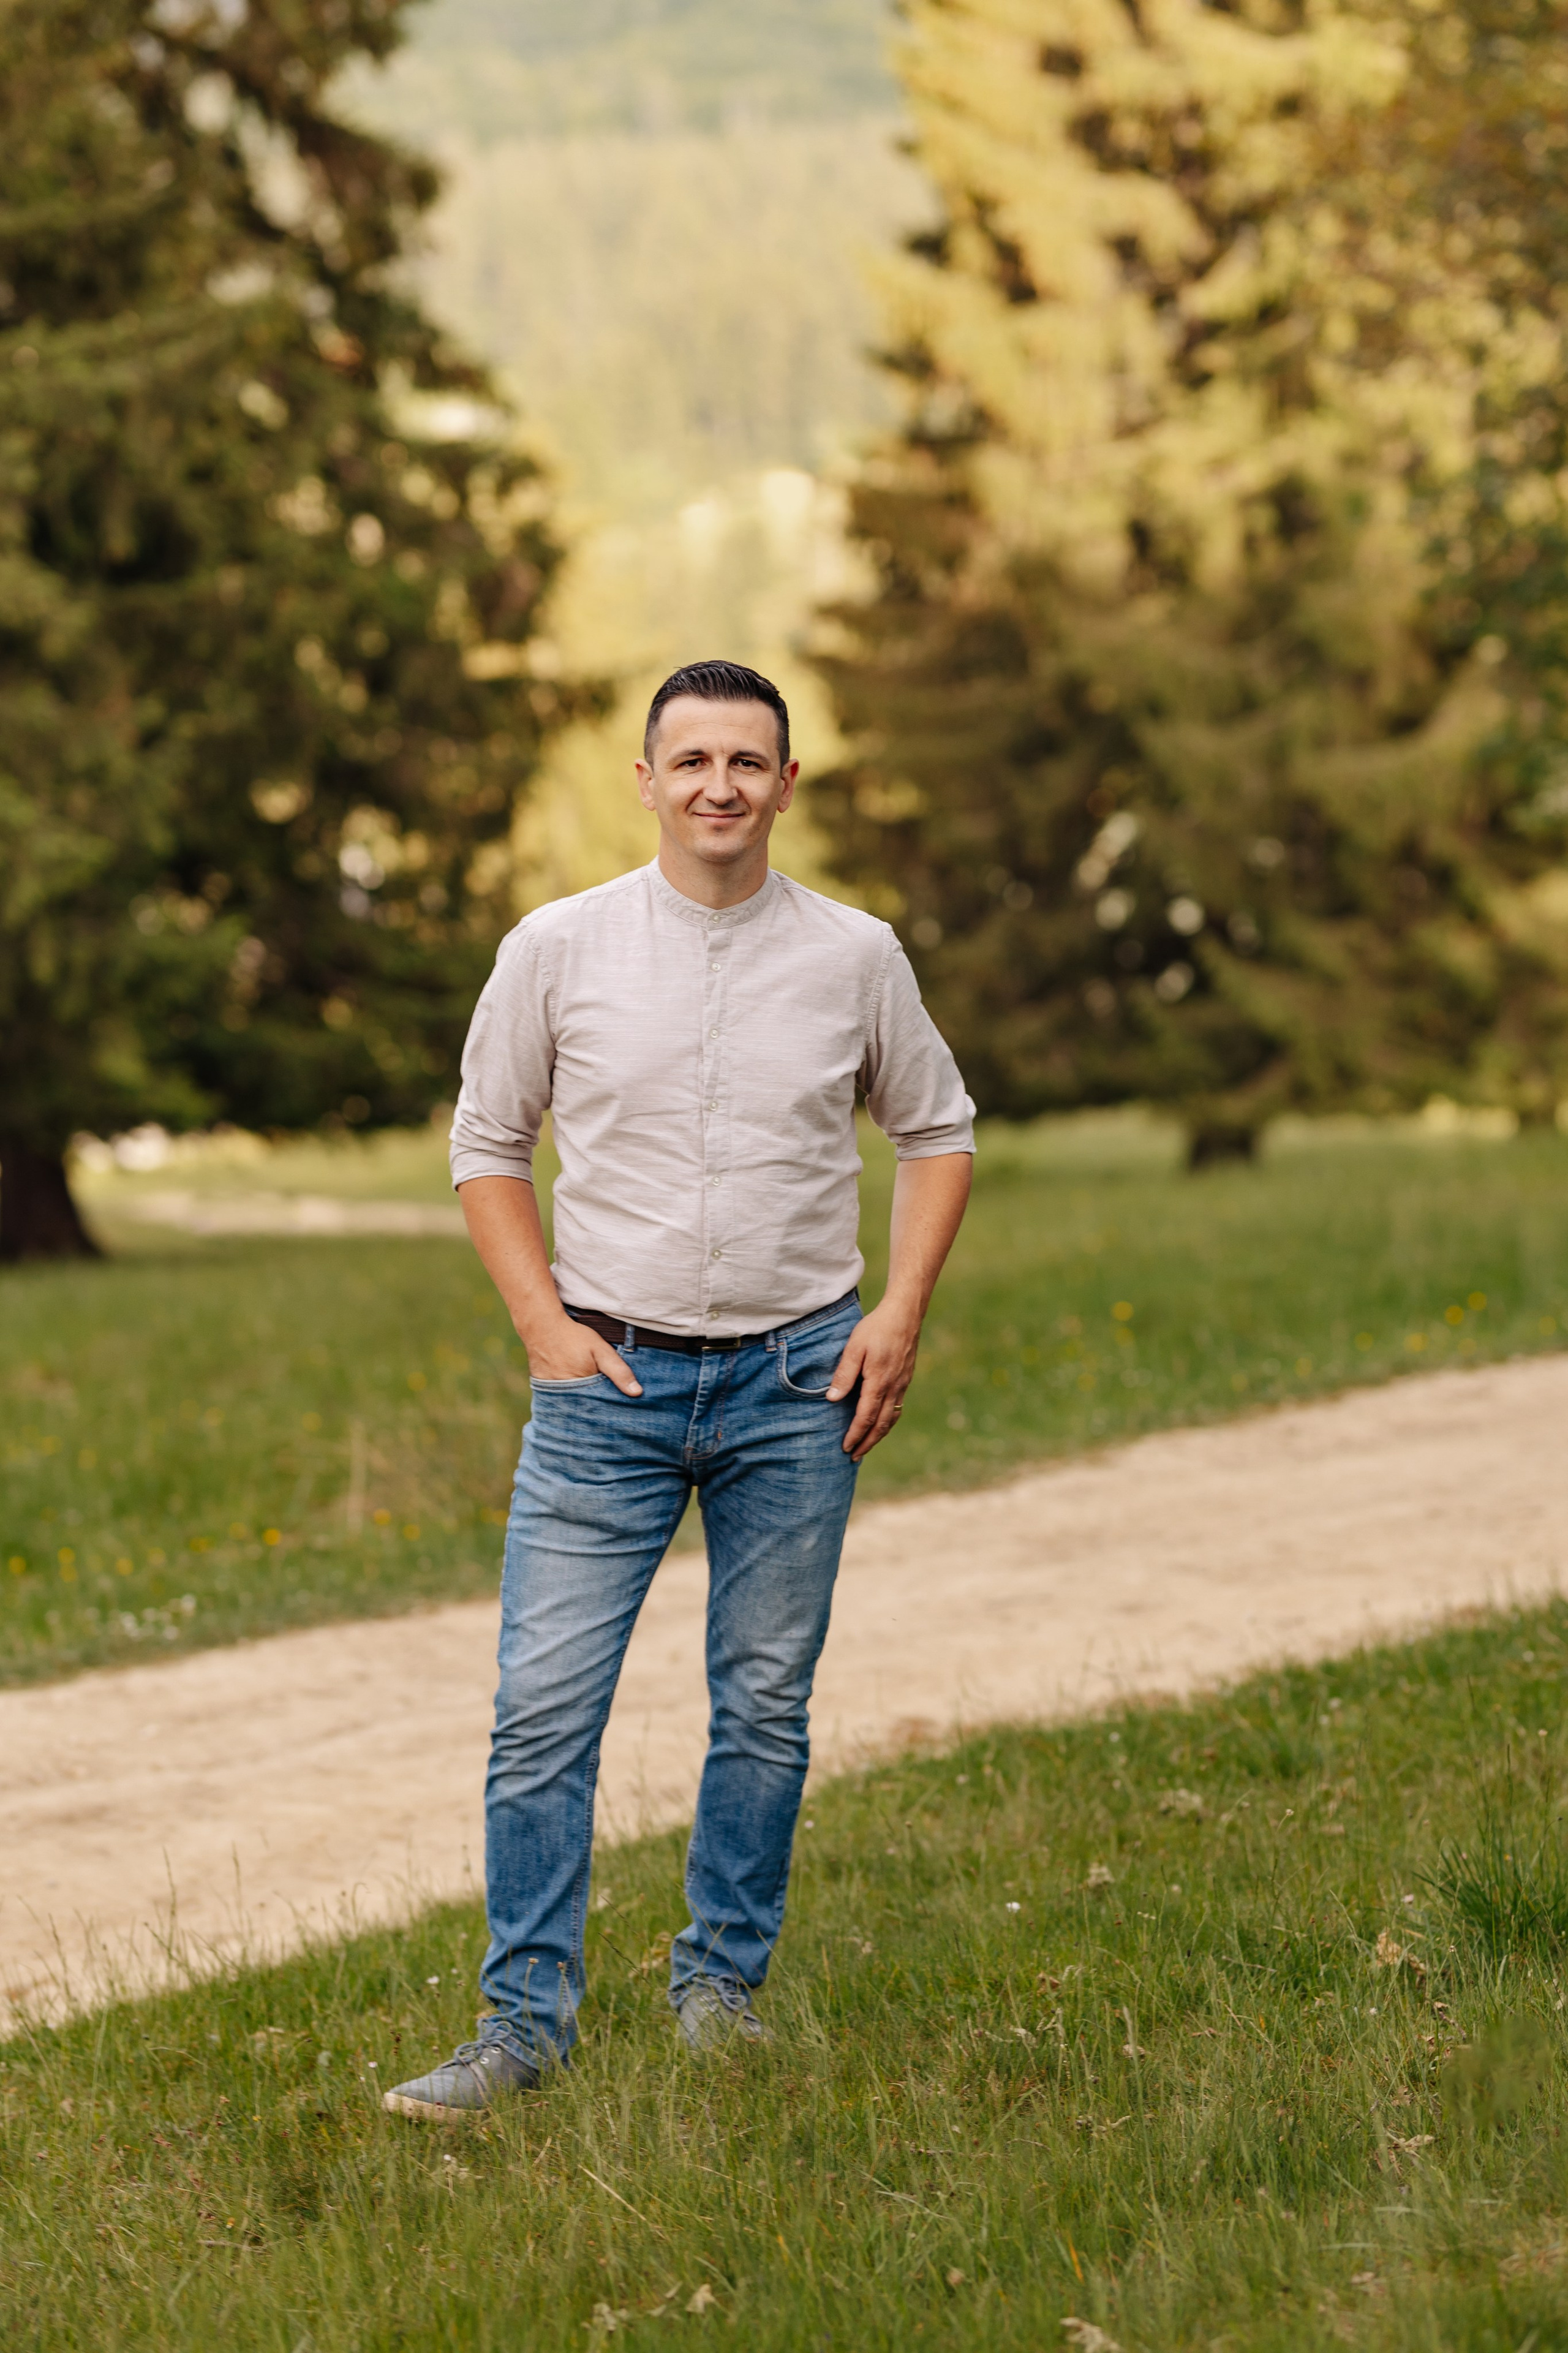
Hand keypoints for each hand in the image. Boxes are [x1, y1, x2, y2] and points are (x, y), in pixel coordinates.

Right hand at [522, 1312, 641, 1396]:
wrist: (541, 1326)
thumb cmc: (573, 1337)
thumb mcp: (600, 1350)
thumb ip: (618, 1371)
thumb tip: (637, 1393)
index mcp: (580, 1390)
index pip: (599, 1408)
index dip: (609, 1407)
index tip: (620, 1408)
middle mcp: (563, 1396)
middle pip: (585, 1409)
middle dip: (596, 1408)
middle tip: (607, 1406)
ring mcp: (551, 1394)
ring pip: (572, 1405)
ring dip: (582, 1403)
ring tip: (591, 1397)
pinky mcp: (543, 1389)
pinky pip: (560, 1398)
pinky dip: (569, 1397)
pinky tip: (576, 1390)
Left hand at [826, 1299, 920, 1460]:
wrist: (905, 1314)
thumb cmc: (876, 1328)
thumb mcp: (854, 1348)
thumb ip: (844, 1374)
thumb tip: (832, 1400)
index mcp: (879, 1382)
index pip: (866, 1417)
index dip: (855, 1435)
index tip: (845, 1448)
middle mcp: (893, 1387)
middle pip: (881, 1424)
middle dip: (867, 1443)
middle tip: (855, 1457)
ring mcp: (902, 1384)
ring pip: (891, 1418)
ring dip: (878, 1435)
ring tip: (866, 1446)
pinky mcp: (906, 1379)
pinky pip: (897, 1407)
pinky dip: (888, 1422)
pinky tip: (881, 1423)